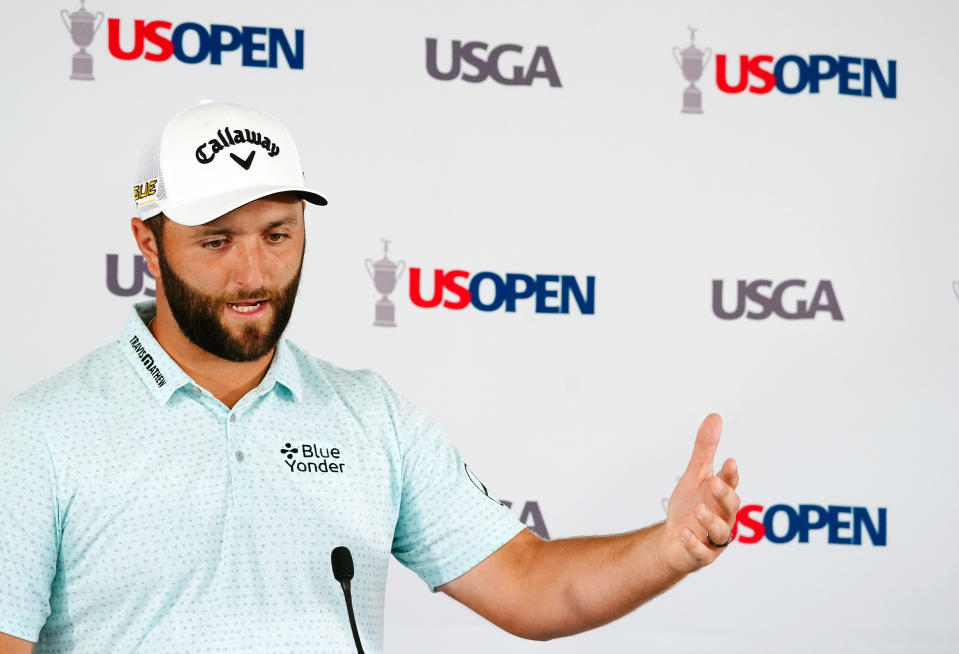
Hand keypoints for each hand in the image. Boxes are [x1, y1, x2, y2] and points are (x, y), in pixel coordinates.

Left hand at [660, 413, 740, 574]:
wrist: (674, 540)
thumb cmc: (690, 506)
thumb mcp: (695, 475)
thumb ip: (705, 449)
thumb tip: (715, 416)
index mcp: (722, 497)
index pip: (730, 484)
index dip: (730, 475)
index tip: (729, 462)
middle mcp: (723, 518)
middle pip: (730, 507)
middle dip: (724, 495)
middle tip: (713, 482)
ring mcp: (713, 539)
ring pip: (720, 532)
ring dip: (710, 520)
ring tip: (698, 509)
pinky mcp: (701, 556)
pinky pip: (700, 553)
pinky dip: (693, 543)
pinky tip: (683, 531)